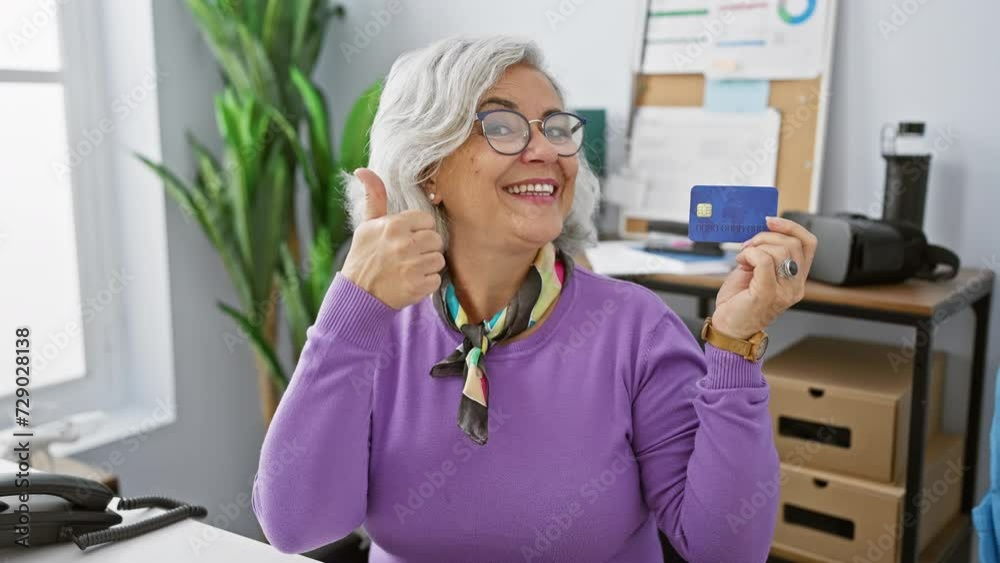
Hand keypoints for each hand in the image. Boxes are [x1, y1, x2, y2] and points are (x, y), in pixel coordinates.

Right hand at [340, 168, 444, 309]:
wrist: (357, 294)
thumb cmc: (364, 256)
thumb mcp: (367, 224)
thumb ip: (374, 197)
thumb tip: (363, 170)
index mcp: (394, 225)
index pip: (427, 221)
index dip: (419, 231)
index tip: (406, 239)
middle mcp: (404, 243)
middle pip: (436, 240)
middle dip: (426, 248)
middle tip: (408, 256)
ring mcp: (411, 266)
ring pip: (439, 259)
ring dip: (427, 266)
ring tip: (409, 269)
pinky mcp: (417, 286)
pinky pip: (436, 279)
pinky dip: (426, 283)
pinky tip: (411, 282)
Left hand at [710, 216, 817, 339]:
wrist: (728, 328)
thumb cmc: (739, 302)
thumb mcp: (756, 272)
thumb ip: (765, 254)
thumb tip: (763, 231)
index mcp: (796, 279)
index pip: (808, 244)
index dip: (791, 227)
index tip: (771, 221)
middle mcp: (795, 286)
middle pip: (793, 244)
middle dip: (766, 236)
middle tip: (748, 245)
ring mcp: (784, 292)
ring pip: (780, 250)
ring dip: (755, 246)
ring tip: (743, 257)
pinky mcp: (767, 294)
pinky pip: (764, 260)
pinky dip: (750, 254)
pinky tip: (741, 261)